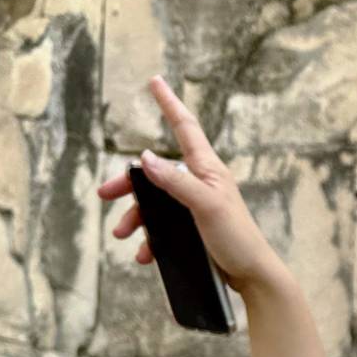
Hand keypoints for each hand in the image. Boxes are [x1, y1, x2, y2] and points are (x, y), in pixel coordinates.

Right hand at [96, 76, 283, 292]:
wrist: (253, 276)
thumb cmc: (237, 238)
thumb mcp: (205, 206)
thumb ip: (176, 181)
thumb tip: (146, 158)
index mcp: (207, 169)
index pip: (185, 127)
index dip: (169, 104)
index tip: (155, 81)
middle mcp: (200, 183)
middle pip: (155, 172)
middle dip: (128, 183)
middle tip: (104, 195)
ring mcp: (195, 206)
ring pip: (154, 202)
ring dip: (135, 217)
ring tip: (121, 235)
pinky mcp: (193, 228)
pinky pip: (163, 227)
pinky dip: (151, 239)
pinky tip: (145, 254)